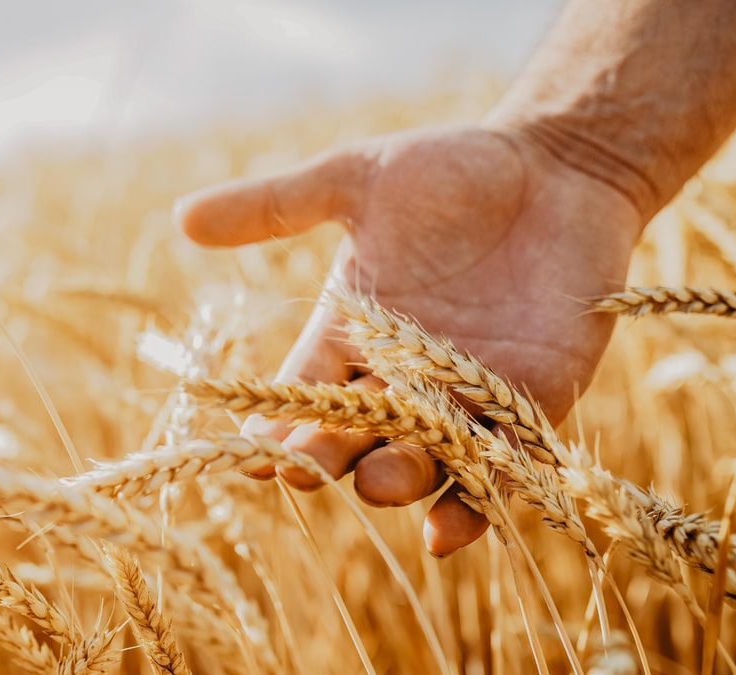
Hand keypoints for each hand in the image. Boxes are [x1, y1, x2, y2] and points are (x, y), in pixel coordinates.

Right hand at [175, 124, 642, 555]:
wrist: (557, 165)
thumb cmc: (450, 169)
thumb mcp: (354, 180)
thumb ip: (273, 205)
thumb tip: (179, 216)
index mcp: (350, 335)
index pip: (301, 393)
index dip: (275, 425)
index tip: (250, 452)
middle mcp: (400, 377)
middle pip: (354, 434)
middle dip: (329, 454)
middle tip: (305, 469)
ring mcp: (467, 395)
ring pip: (422, 457)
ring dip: (397, 476)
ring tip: (377, 479)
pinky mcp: (533, 401)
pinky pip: (500, 464)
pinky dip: (475, 501)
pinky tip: (447, 530)